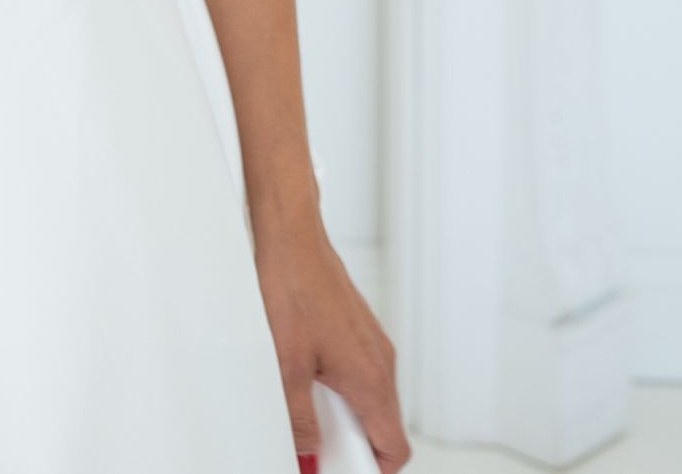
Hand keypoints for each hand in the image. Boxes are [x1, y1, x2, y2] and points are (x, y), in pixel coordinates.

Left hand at [254, 211, 409, 470]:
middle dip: (351, 443)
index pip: (394, 449)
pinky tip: (304, 372)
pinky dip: (338, 385)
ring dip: (343, 413)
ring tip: (304, 404)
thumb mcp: (286, 366)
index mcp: (372, 378)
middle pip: (381, 427)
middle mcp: (380, 360)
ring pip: (369, 398)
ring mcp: (371, 341)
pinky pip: (357, 370)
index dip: (371, 471)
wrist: (289, 232)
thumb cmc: (291, 284)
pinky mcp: (356, 326)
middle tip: (315, 443)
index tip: (341, 470)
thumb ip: (300, 418)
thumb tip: (307, 451)